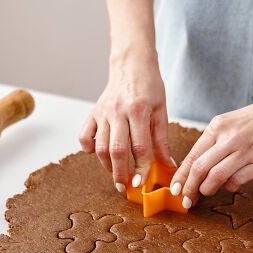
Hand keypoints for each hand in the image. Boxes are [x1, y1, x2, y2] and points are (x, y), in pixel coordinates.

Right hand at [79, 53, 175, 192]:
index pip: (140, 146)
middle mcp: (118, 111)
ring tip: (116, 175)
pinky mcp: (93, 113)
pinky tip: (99, 155)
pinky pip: (84, 136)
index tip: (142, 183)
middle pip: (117, 150)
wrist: (131, 64)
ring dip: (107, 166)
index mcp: (138, 110)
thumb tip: (167, 165)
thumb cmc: (149, 87)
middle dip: (121, 173)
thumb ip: (162, 140)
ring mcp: (103, 112)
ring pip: (100, 146)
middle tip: (125, 187)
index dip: (142, 168)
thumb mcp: (161, 111)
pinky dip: (88, 149)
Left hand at [170, 92, 252, 206]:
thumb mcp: (227, 123)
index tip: (175, 189)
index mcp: (217, 127)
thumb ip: (211, 144)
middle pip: (201, 168)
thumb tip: (193, 171)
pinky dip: (229, 186)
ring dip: (207, 189)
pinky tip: (229, 184)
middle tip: (186, 199)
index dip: (181, 176)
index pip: (193, 156)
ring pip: (217, 176)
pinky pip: (237, 180)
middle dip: (190, 187)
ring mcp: (246, 150)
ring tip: (206, 191)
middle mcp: (230, 138)